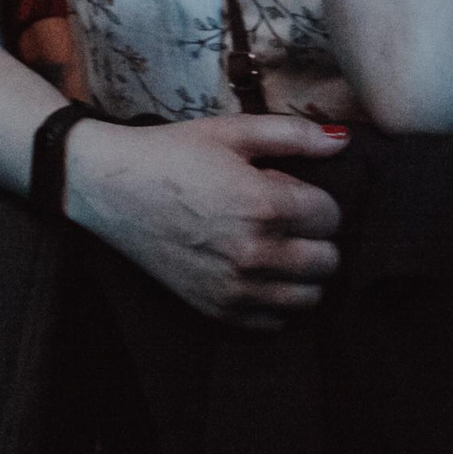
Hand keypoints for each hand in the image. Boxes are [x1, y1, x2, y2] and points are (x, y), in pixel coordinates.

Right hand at [67, 115, 348, 328]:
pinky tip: (257, 272)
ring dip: (302, 272)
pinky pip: (274, 321)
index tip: (290, 190)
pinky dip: (276, 300)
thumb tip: (342, 141)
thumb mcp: (231, 132)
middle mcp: (255, 253)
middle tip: (287, 219)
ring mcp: (235, 287)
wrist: (110, 188)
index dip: (315, 199)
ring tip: (276, 247)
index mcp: (263, 204)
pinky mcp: (215, 309)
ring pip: (309, 297)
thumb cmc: (172, 153)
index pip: (332, 216)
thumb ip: (293, 135)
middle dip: (316, 236)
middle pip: (329, 261)